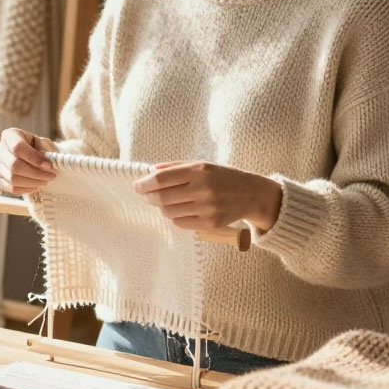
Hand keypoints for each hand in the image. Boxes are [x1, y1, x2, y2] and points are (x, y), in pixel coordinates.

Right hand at [0, 128, 57, 194]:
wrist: (36, 158)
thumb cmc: (40, 148)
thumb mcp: (45, 144)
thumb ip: (46, 151)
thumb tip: (47, 164)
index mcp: (10, 135)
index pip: (17, 147)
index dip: (34, 158)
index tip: (49, 166)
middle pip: (14, 165)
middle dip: (35, 173)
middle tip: (51, 176)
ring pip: (12, 178)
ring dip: (32, 182)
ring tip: (45, 181)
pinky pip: (11, 188)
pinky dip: (26, 189)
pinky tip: (36, 186)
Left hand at [132, 160, 281, 231]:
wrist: (251, 194)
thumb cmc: (222, 177)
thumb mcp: (201, 164)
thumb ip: (175, 167)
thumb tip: (150, 172)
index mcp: (199, 170)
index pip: (162, 179)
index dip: (144, 183)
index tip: (136, 186)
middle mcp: (203, 189)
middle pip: (162, 197)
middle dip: (150, 196)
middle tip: (148, 194)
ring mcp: (207, 208)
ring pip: (169, 212)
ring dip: (162, 207)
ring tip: (168, 201)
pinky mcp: (210, 223)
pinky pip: (180, 223)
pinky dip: (175, 217)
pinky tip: (181, 210)